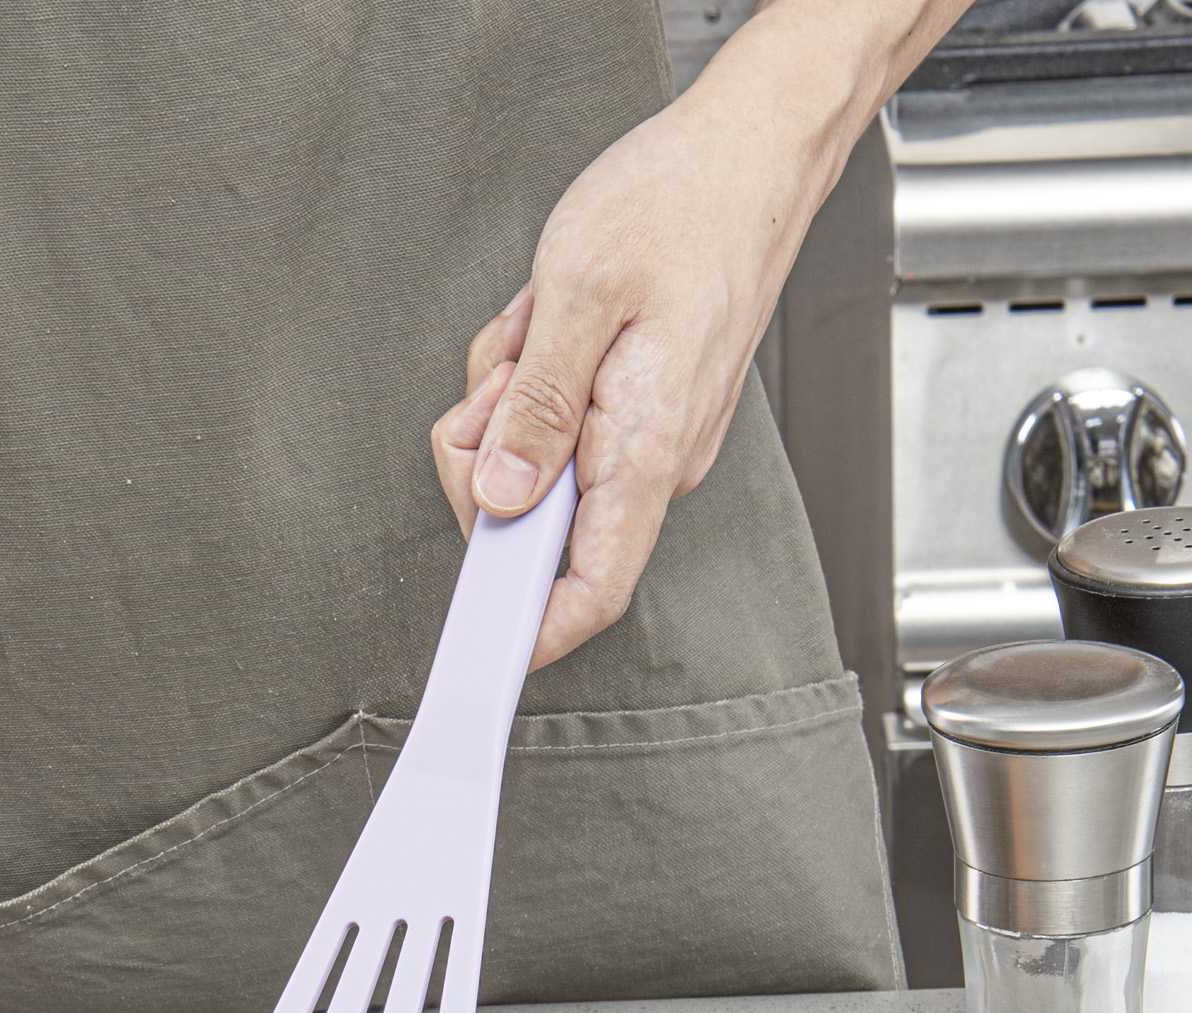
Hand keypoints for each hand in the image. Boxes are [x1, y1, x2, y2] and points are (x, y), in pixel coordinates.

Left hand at [430, 89, 822, 669]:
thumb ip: (534, 410)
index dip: (532, 630)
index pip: (592, 588)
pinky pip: (555, 424)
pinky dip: (533, 379)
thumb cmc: (683, 202)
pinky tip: (553, 325)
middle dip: (488, 458)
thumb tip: (500, 499)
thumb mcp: (580, 297)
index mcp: (648, 450)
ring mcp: (645, 438)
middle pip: (535, 523)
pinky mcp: (634, 410)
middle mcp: (654, 460)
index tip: (480, 645)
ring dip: (509, 401)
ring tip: (542, 327)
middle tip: (501, 374)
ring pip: (535, 465)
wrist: (755, 146)